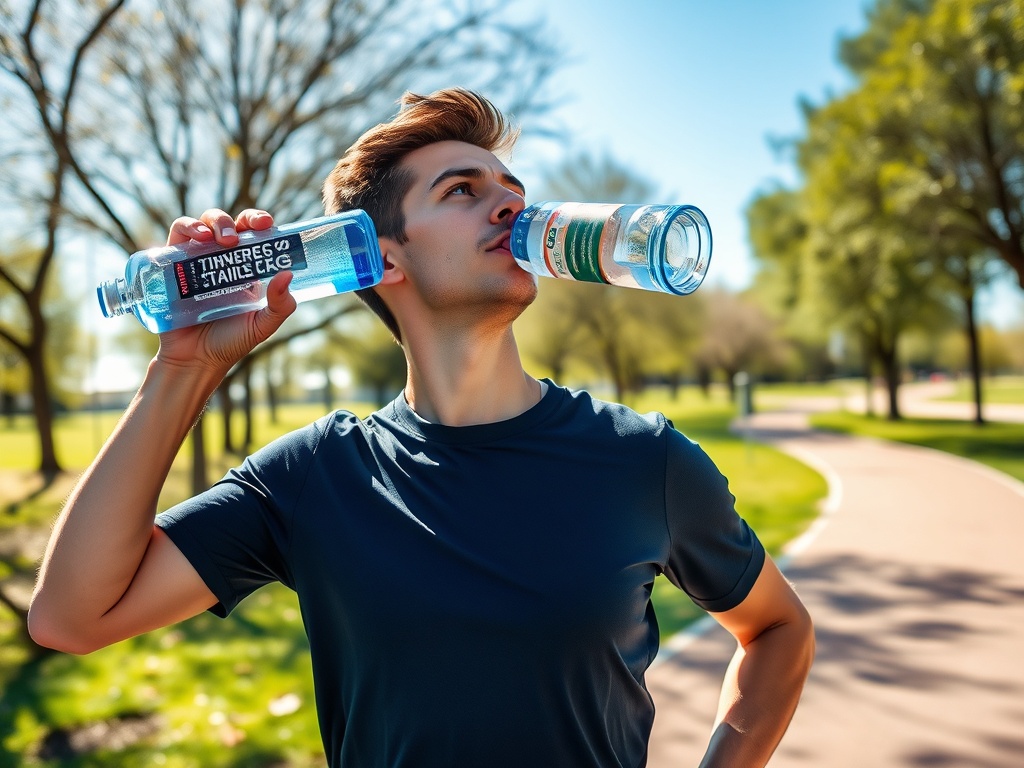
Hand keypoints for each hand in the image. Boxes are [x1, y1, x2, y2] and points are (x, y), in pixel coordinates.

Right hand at [154, 208, 296, 374]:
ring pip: (203, 224)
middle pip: (230, 224)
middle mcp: (222, 259)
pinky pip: (177, 235)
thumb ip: (280, 304)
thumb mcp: (263, 325)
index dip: (259, 221)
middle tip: (240, 235)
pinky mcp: (173, 264)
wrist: (196, 360)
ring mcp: (197, 259)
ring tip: (221, 238)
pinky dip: (187, 228)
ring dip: (213, 221)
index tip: (267, 224)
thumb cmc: (232, 342)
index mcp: (246, 267)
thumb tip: (288, 274)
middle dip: (237, 220)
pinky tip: (198, 237)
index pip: (255, 235)